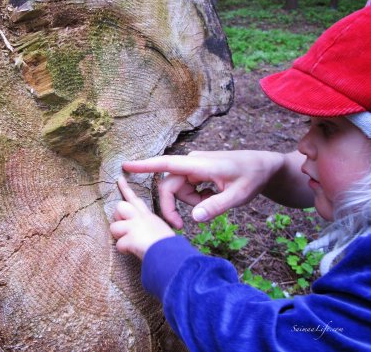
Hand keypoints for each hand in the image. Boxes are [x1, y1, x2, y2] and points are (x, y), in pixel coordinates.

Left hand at [110, 176, 175, 259]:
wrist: (170, 254)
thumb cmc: (167, 246)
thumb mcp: (159, 230)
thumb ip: (146, 227)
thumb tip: (136, 233)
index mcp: (147, 215)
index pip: (134, 199)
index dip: (125, 188)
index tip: (119, 179)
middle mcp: (140, 217)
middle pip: (119, 206)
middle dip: (118, 217)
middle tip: (127, 228)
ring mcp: (134, 226)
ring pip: (114, 227)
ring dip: (120, 237)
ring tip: (132, 243)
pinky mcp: (131, 237)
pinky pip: (119, 244)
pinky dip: (124, 250)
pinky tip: (133, 252)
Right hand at [123, 151, 285, 225]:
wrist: (265, 166)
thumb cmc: (253, 177)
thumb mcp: (238, 196)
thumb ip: (216, 206)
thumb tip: (193, 218)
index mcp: (200, 165)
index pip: (167, 164)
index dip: (145, 166)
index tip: (125, 166)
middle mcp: (192, 163)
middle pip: (169, 186)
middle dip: (172, 206)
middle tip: (180, 228)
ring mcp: (194, 167)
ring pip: (179, 189)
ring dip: (190, 202)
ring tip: (213, 204)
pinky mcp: (197, 171)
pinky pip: (187, 188)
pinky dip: (196, 198)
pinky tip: (214, 196)